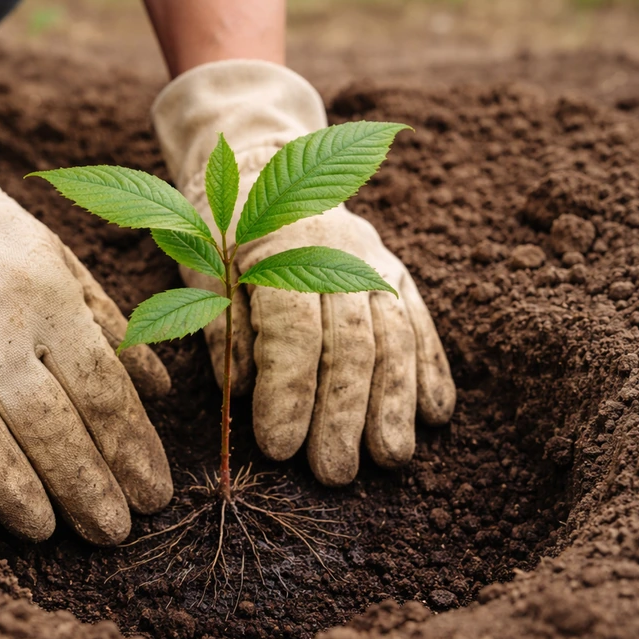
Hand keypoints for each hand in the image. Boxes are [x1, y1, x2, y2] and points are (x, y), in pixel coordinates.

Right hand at [0, 42, 172, 542]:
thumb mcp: (59, 262)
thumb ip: (109, 324)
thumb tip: (160, 387)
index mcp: (55, 295)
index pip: (107, 383)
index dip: (135, 441)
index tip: (156, 487)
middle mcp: (15, 325)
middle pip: (74, 415)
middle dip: (109, 477)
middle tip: (133, 526)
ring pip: (28, 432)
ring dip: (70, 490)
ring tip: (102, 532)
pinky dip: (2, 484)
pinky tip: (33, 523)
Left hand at [153, 60, 454, 484]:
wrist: (269, 164)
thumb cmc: (221, 229)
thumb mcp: (200, 267)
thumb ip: (222, 325)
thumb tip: (245, 391)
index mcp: (280, 246)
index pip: (293, 329)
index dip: (288, 392)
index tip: (278, 448)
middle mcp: (339, 253)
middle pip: (351, 344)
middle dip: (342, 414)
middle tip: (334, 474)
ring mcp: (376, 263)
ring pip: (394, 338)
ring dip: (395, 403)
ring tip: (391, 459)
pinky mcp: (399, 274)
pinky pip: (422, 324)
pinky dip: (432, 370)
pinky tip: (438, 415)